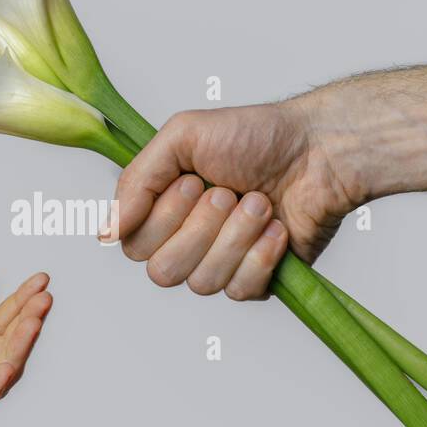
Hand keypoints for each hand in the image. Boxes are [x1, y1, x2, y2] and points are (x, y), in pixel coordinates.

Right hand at [106, 97, 363, 297]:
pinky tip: (278, 228)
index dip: (161, 219)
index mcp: (162, 209)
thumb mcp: (182, 135)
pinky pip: (241, 290)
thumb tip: (106, 231)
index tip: (190, 180)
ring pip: (203, 282)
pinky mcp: (256, 281)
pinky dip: (261, 255)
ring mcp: (221, 264)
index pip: (133, 245)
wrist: (321, 150)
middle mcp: (186, 241)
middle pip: (162, 272)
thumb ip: (135, 179)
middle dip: (199, 228)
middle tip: (227, 191)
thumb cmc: (256, 136)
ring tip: (259, 203)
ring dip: (235, 236)